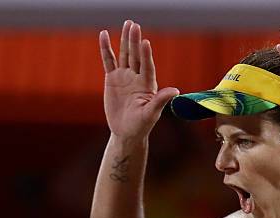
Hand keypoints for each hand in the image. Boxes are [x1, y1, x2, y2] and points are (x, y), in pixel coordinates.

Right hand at [99, 20, 179, 139]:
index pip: (147, 67)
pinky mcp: (112, 78)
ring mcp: (125, 76)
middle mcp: (137, 77)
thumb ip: (160, 100)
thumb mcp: (151, 114)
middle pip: (136, 56)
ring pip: (124, 54)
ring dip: (125, 40)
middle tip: (134, 25)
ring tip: (128, 24)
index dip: (146, 56)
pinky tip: (104, 35)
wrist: (126, 131)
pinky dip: (106, 49)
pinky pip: (109, 61)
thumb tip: (175, 90)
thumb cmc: (141, 125)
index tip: (145, 43)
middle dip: (135, 41)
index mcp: (148, 85)